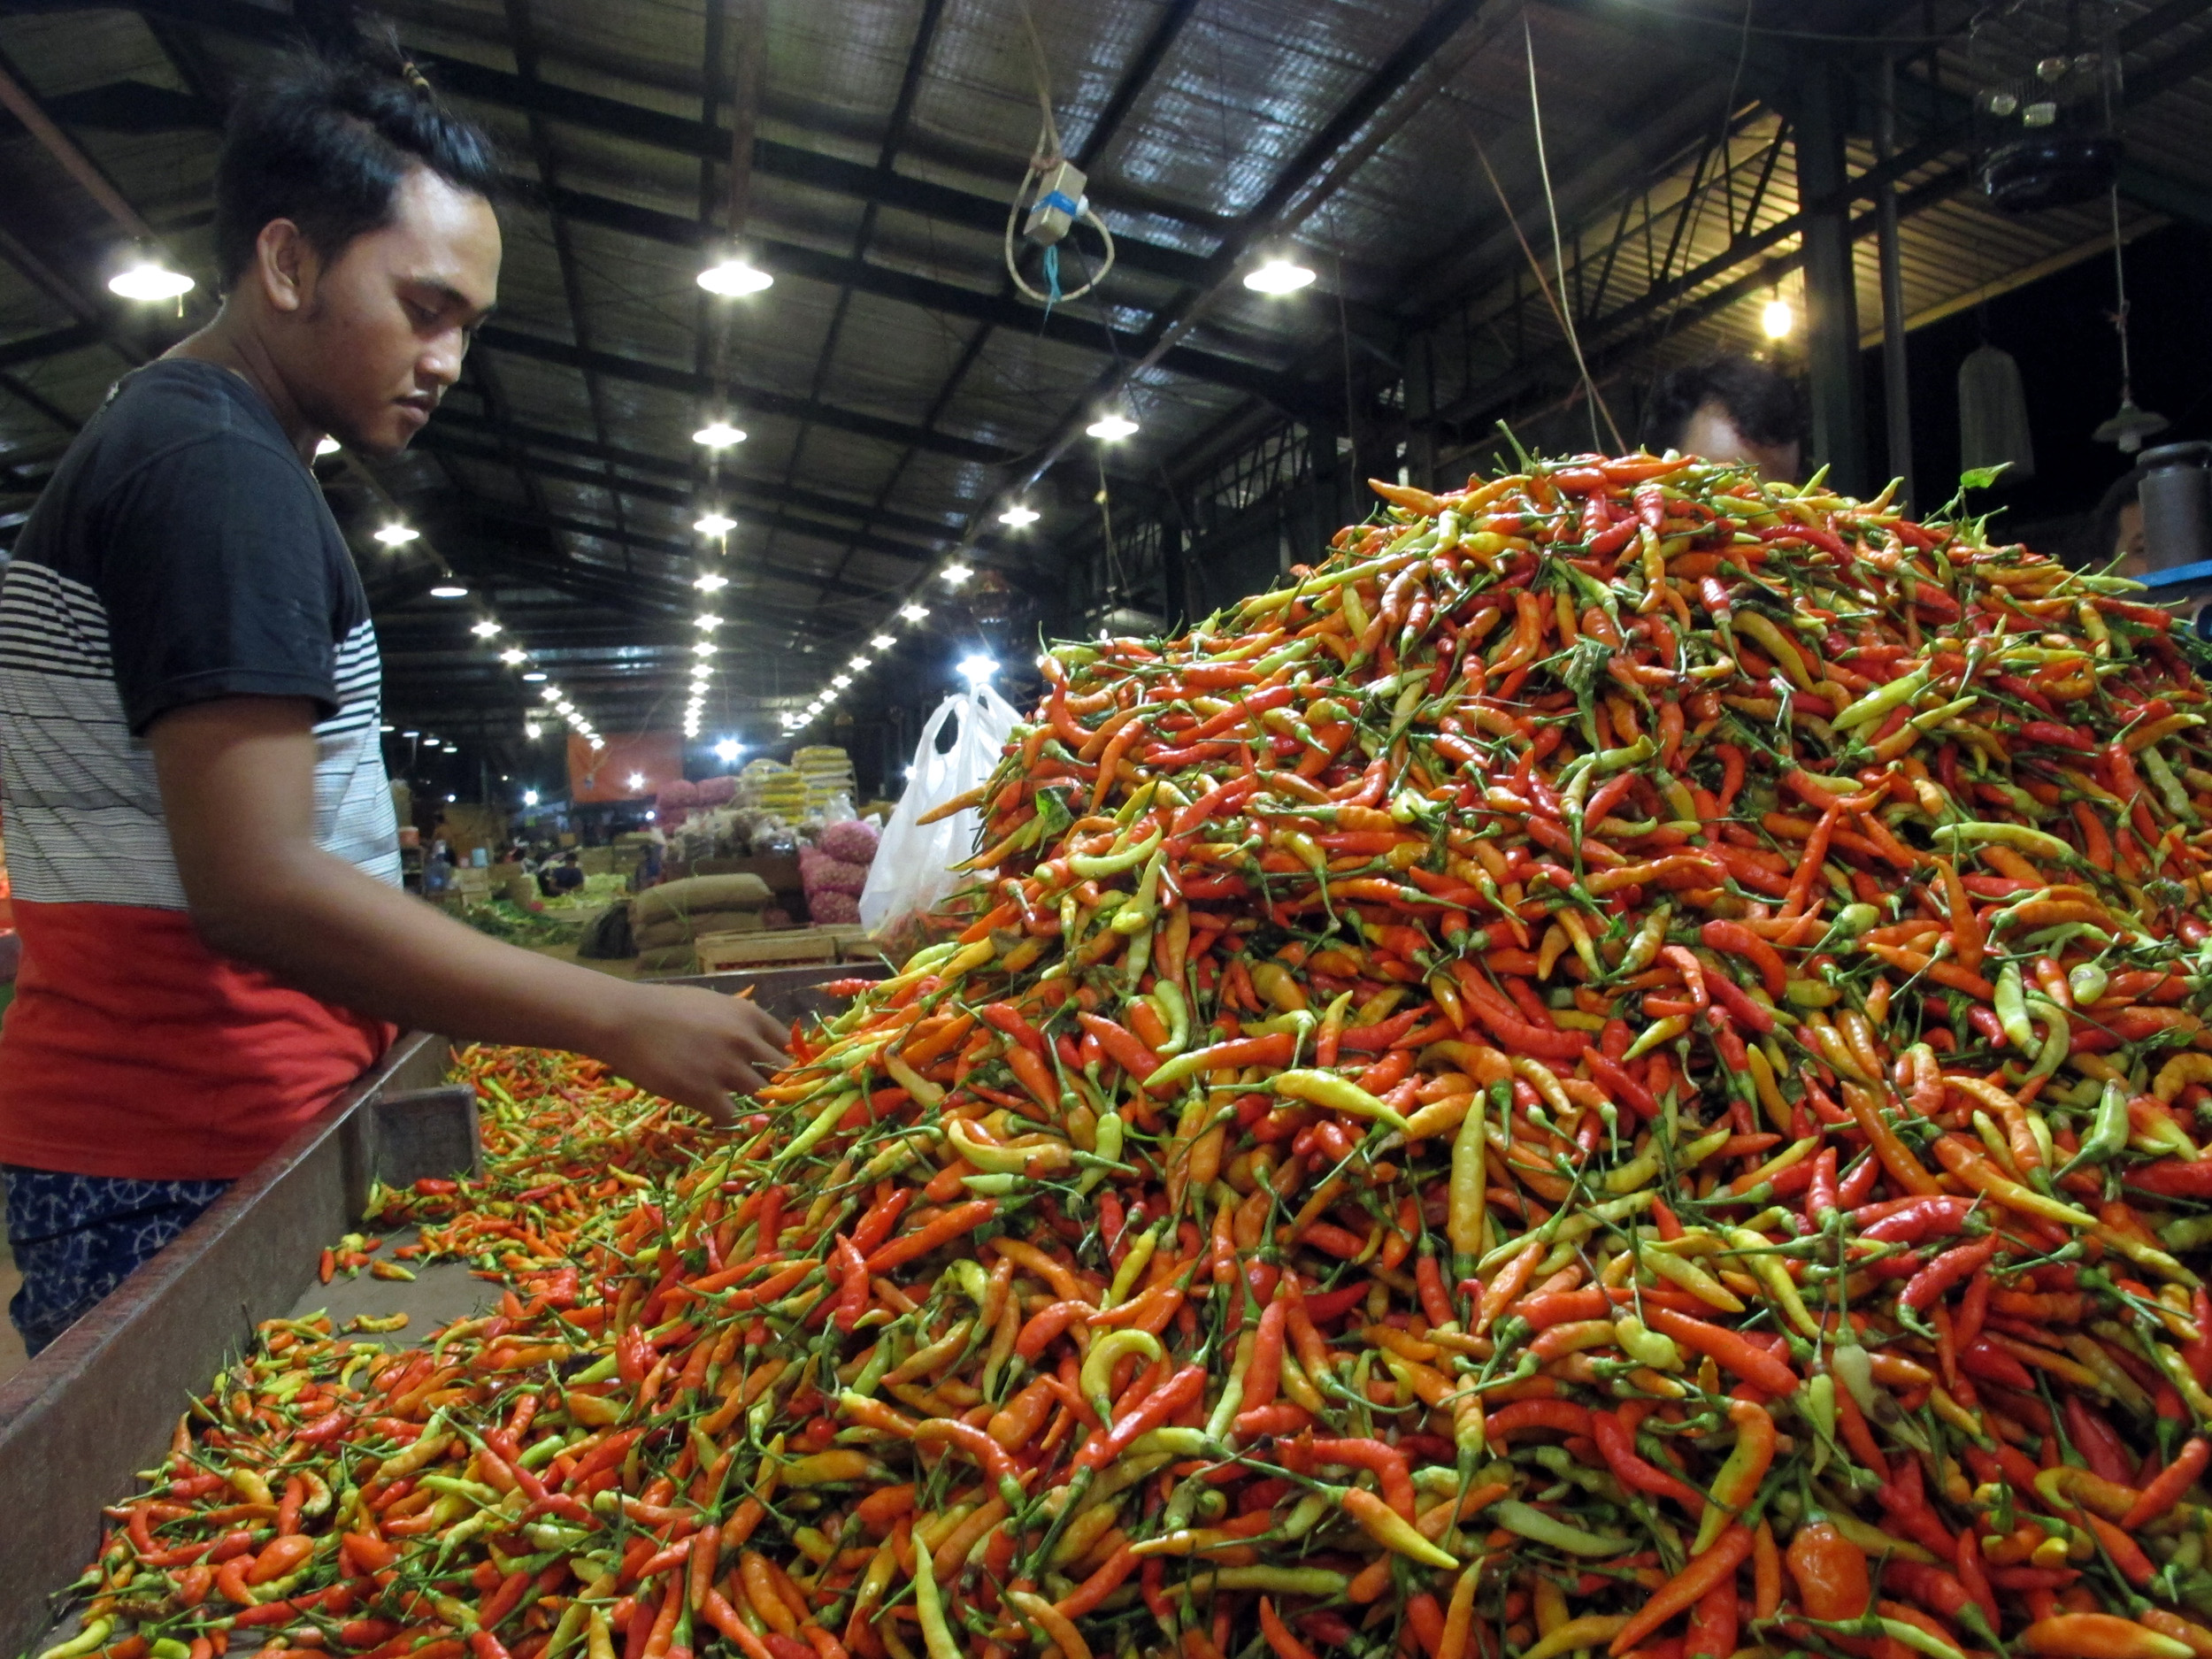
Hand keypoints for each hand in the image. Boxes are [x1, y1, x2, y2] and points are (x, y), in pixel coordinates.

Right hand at [597, 985, 791, 1124]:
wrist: (623, 1020)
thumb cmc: (663, 1009)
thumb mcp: (712, 1005)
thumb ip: (739, 1024)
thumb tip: (760, 1044)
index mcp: (750, 1015)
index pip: (791, 1046)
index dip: (789, 1064)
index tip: (784, 1077)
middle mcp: (745, 1040)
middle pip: (783, 1075)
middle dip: (779, 1089)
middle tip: (769, 1101)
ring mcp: (726, 1068)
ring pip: (762, 1098)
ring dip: (755, 1107)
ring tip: (745, 1112)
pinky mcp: (705, 1093)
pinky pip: (733, 1118)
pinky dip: (730, 1123)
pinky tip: (718, 1119)